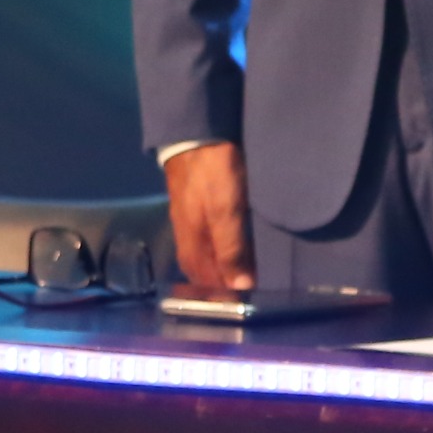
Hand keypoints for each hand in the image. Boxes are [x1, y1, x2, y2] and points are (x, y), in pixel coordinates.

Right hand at [162, 142, 254, 293]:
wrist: (195, 131)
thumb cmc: (213, 173)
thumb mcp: (226, 211)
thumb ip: (232, 247)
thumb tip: (241, 287)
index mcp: (192, 240)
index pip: (204, 279)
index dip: (222, 293)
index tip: (246, 301)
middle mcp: (186, 232)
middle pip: (201, 267)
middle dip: (219, 281)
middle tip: (246, 289)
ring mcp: (187, 214)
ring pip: (203, 249)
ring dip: (219, 263)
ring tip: (243, 270)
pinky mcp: (193, 198)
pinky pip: (205, 232)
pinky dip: (218, 243)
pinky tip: (231, 239)